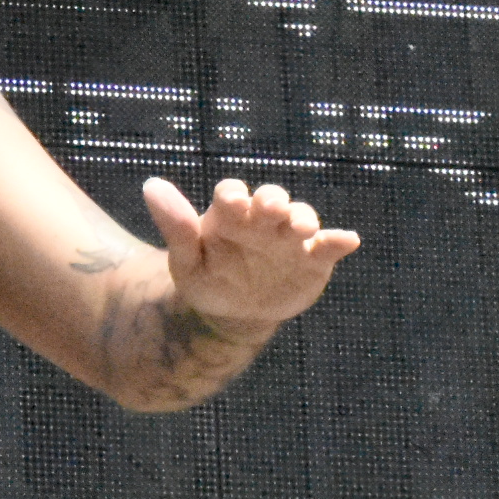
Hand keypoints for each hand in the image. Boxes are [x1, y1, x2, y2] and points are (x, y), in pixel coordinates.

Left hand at [141, 177, 358, 332]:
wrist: (234, 313)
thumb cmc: (207, 279)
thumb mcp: (186, 260)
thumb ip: (176, 227)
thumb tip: (151, 185)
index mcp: (230, 214)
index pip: (232, 194)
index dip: (233, 195)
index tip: (234, 202)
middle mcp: (263, 219)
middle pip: (271, 199)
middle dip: (273, 201)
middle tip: (271, 210)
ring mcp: (290, 238)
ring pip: (301, 219)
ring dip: (303, 219)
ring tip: (301, 229)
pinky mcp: (314, 259)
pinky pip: (329, 247)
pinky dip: (339, 241)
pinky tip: (348, 240)